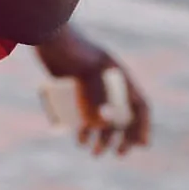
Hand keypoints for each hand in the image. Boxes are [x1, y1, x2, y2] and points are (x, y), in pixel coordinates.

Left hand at [37, 22, 151, 155]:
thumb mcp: (86, 72)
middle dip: (123, 137)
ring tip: (95, 153)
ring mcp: (90, 88)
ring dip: (102, 137)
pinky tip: (80, 140)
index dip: (143, 126)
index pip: (140, 106)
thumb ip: (96, 96)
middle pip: (122, 116)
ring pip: (102, 118)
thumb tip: (105, 122)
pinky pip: (83, 114)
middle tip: (119, 155)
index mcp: (119, 77)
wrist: (45, 34)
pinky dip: (83, 128)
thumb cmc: (69, 50)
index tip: (142, 145)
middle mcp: (108, 84)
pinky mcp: (73, 90)